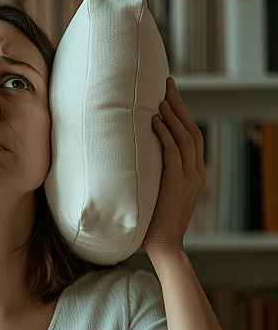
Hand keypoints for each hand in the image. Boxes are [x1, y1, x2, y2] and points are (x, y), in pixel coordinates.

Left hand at [140, 77, 206, 253]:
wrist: (163, 245)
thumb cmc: (153, 220)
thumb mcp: (157, 191)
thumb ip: (154, 173)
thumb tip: (134, 155)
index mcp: (193, 173)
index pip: (191, 135)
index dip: (182, 113)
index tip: (170, 95)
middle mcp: (196, 172)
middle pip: (191, 130)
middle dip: (179, 105)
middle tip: (167, 84)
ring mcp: (189, 178)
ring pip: (185, 138)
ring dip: (172, 115)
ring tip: (160, 98)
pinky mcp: (178, 184)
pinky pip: (172, 153)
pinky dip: (164, 134)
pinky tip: (153, 121)